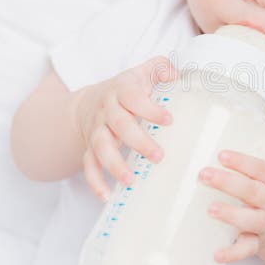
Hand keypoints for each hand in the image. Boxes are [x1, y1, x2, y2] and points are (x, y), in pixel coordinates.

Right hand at [73, 56, 176, 200]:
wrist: (88, 104)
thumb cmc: (126, 91)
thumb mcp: (143, 73)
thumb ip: (162, 68)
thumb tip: (177, 74)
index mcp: (123, 91)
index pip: (134, 97)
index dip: (150, 108)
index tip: (169, 120)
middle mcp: (107, 111)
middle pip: (120, 125)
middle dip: (138, 141)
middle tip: (159, 156)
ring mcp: (97, 131)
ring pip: (101, 147)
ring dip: (114, 165)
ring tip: (131, 180)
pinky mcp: (89, 149)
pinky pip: (89, 166)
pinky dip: (95, 182)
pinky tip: (106, 197)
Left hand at [199, 117, 264, 263]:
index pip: (262, 169)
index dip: (242, 163)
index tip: (221, 155)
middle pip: (253, 192)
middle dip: (229, 183)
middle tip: (203, 174)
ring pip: (251, 220)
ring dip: (231, 215)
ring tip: (209, 209)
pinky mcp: (258, 242)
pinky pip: (247, 250)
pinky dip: (233, 254)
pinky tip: (216, 254)